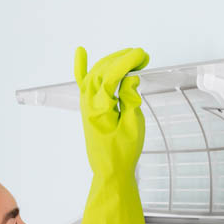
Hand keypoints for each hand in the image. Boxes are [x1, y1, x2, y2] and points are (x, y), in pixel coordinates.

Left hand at [74, 46, 149, 177]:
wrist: (110, 170)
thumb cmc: (123, 153)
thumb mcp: (133, 127)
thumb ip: (130, 99)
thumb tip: (130, 78)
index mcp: (99, 109)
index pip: (111, 76)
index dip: (127, 62)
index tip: (142, 55)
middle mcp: (88, 103)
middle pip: (103, 70)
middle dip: (123, 59)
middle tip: (143, 57)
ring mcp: (86, 103)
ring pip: (96, 72)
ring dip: (113, 61)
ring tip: (132, 58)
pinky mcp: (88, 106)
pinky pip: (83, 82)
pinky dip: (81, 66)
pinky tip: (81, 52)